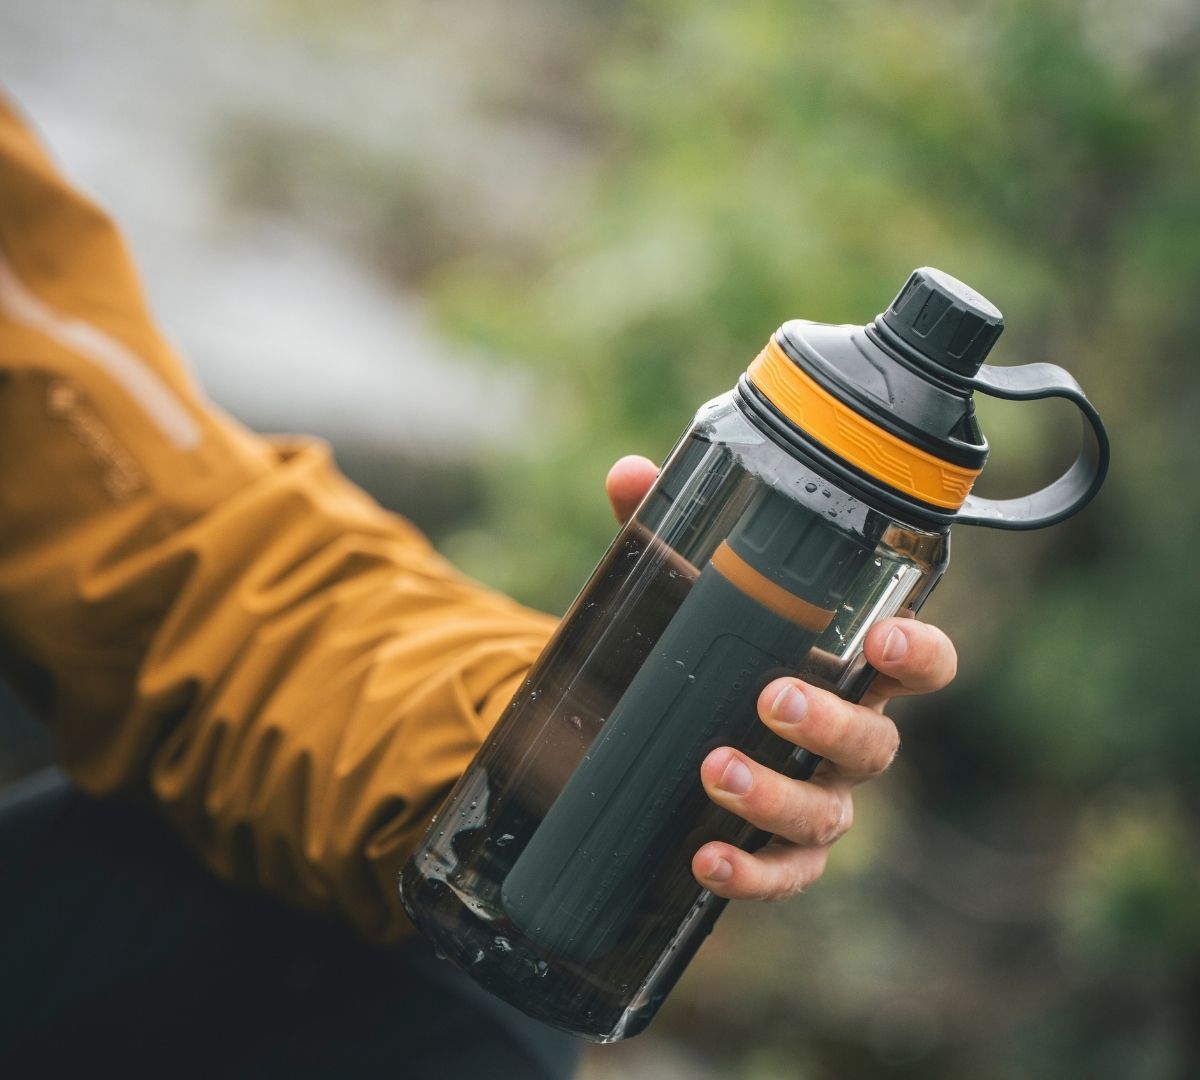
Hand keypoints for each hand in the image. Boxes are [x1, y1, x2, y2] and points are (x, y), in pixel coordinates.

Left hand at [605, 455, 956, 901]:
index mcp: (840, 669)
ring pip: (830, 814)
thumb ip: (661, 532)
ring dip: (777, 797)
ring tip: (714, 769)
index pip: (915, 664)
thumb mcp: (678, 589)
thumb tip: (628, 475)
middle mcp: (842, 739)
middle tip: (773, 698)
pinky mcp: (777, 851)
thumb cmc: (696, 648)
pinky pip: (784, 874)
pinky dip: (751, 873)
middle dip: (832, 725)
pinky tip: (705, 859)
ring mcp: (816, 800)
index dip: (920, 656)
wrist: (647, 726)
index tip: (887, 641)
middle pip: (877, 744)